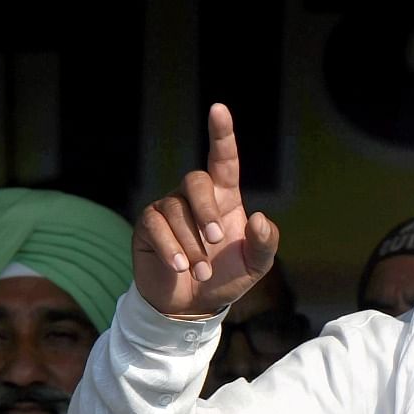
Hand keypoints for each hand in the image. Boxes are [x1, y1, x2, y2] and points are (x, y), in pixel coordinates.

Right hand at [133, 104, 279, 315]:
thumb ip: (266, 243)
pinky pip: (156, 226)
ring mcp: (168, 209)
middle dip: (207, 210)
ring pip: (177, 210)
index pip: (223, 159)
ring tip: (200, 271)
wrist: (193, 305)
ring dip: (192, 244)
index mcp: (225, 198)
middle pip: (196, 181)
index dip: (221, 134)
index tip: (218, 109)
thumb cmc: (226, 278)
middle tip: (217, 240)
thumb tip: (260, 218)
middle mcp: (195, 197)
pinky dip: (171, 248)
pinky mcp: (147, 226)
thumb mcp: (256, 265)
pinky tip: (179, 266)